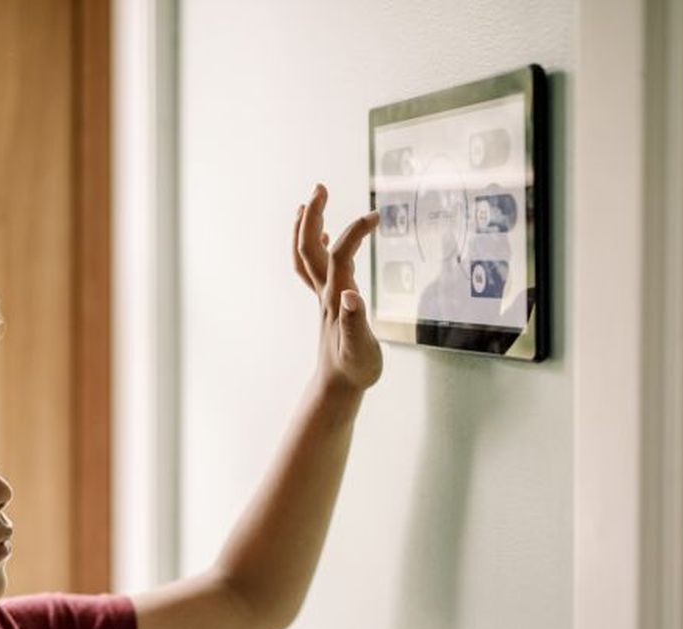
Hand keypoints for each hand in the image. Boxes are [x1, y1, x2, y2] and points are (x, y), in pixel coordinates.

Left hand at [292, 182, 382, 393]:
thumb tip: (349, 295)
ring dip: (307, 227)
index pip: (341, 255)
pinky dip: (317, 247)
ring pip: (306, 256)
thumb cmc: (354, 369)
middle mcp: (325, 293)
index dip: (356, 232)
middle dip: (312, 215)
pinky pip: (315, 268)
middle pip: (310, 248)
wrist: (337, 386)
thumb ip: (355, 323)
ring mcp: (323, 296)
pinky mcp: (327, 302)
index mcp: (336, 299)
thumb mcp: (361, 349)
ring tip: (310, 203)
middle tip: (319, 187)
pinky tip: (327, 238)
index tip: (376, 216)